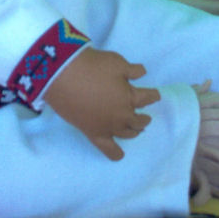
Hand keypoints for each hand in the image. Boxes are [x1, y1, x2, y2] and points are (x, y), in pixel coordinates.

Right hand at [43, 48, 160, 160]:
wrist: (64, 76)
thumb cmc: (93, 67)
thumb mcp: (117, 62)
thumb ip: (132, 70)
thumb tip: (141, 73)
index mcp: (130, 98)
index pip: (148, 98)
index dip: (153, 95)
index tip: (154, 95)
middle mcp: (123, 116)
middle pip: (139, 120)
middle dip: (144, 118)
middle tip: (145, 117)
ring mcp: (108, 127)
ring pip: (127, 134)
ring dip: (134, 131)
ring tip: (136, 130)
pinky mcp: (93, 133)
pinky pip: (108, 149)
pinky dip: (116, 153)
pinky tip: (120, 154)